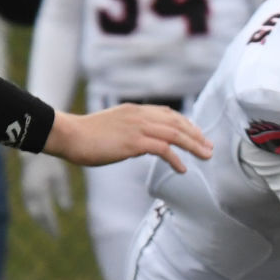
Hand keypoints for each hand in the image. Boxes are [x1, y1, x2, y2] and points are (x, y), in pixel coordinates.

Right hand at [21, 155, 72, 235]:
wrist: (35, 151)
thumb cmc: (51, 163)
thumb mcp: (60, 176)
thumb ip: (63, 192)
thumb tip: (67, 210)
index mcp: (39, 191)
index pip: (46, 214)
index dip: (51, 225)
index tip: (58, 235)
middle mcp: (30, 194)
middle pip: (37, 215)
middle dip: (45, 226)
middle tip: (54, 235)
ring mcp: (26, 191)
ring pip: (32, 211)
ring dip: (40, 221)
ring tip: (49, 228)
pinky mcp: (26, 188)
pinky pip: (30, 205)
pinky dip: (36, 213)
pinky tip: (43, 217)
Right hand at [44, 104, 211, 170]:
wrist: (69, 135)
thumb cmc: (86, 135)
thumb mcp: (113, 127)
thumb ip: (130, 132)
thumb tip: (142, 145)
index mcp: (135, 110)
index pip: (168, 114)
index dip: (186, 124)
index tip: (197, 135)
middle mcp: (140, 115)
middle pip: (177, 122)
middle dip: (196, 134)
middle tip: (209, 147)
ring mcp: (138, 127)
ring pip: (175, 134)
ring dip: (193, 146)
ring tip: (205, 156)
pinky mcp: (134, 142)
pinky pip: (163, 149)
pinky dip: (176, 159)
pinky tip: (183, 169)